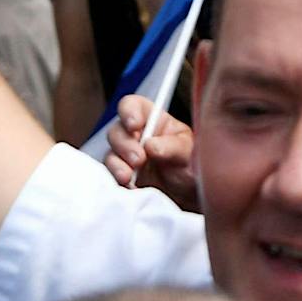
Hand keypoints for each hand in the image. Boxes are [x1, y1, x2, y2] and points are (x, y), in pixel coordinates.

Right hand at [104, 94, 198, 208]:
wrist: (188, 194)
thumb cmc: (190, 166)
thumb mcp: (188, 152)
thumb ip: (172, 146)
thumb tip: (151, 146)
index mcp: (153, 120)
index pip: (133, 106)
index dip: (128, 111)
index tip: (134, 125)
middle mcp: (137, 136)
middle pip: (117, 130)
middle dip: (124, 144)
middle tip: (139, 159)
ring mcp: (128, 157)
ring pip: (111, 154)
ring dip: (117, 164)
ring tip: (130, 176)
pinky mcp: (124, 177)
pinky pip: (111, 177)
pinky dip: (117, 181)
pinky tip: (130, 188)